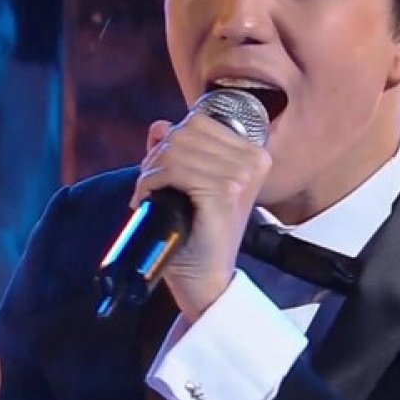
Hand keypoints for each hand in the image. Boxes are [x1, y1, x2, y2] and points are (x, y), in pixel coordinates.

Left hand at [132, 113, 270, 319]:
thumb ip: (178, 150)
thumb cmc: (196, 232)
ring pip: (174, 150)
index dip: (170, 142)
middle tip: (150, 186)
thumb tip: (160, 126)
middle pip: (183, 133)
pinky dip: (149, 183)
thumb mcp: (190, 182)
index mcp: (252, 154)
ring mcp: (240, 175)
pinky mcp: (224, 192)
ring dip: (150, 172)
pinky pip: (173, 170)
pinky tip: (146, 200)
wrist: (205, 277)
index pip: (197, 122)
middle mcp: (252, 160)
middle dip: (157, 158)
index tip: (160, 171)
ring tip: (147, 195)